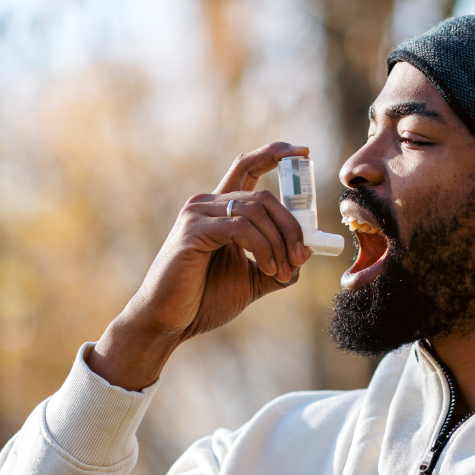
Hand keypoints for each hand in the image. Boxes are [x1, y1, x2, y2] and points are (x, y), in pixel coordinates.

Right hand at [90, 142, 311, 389]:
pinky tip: (268, 269)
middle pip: (264, 197)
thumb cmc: (204, 299)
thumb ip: (277, 262)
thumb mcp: (252, 279)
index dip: (274, 154)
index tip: (303, 151)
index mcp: (220, 209)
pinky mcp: (192, 231)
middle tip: (301, 257)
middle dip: (292, 227)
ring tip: (283, 273)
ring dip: (279, 244)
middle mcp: (207, 204)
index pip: (247, 167)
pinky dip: (263, 248)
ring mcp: (197, 214)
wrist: (169, 323)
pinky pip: (241, 228)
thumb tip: (305, 253)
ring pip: (256, 211)